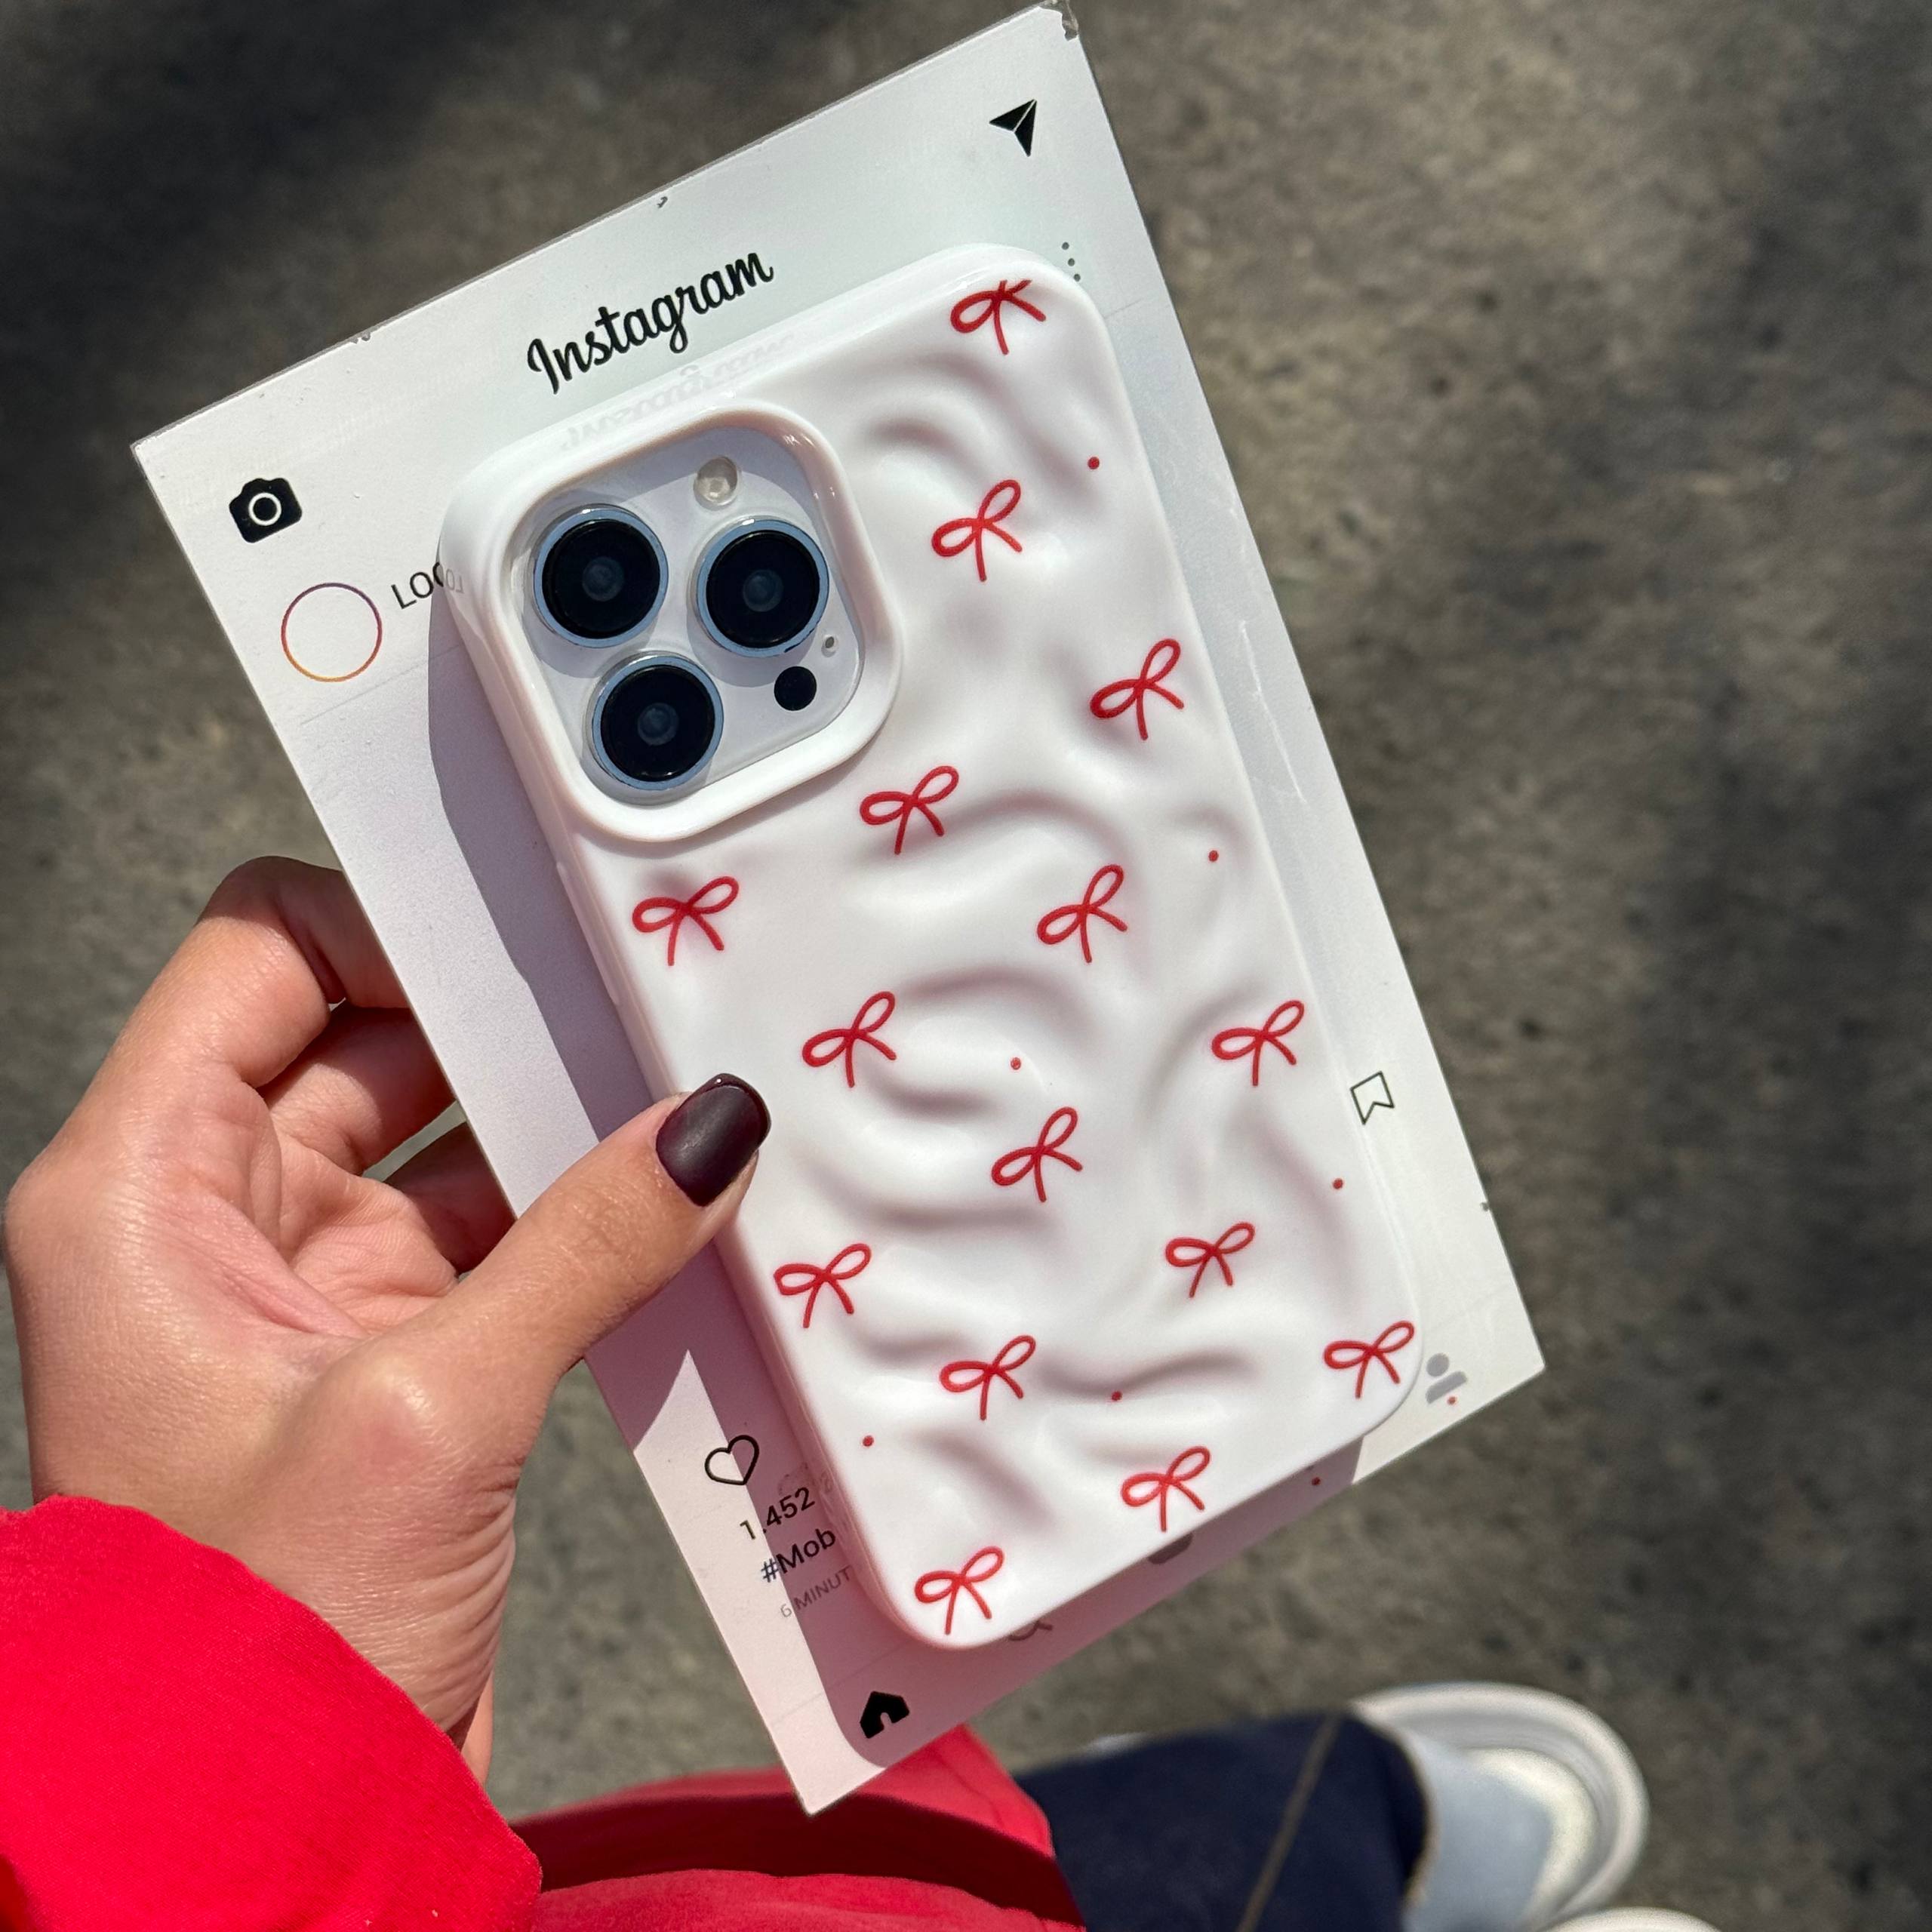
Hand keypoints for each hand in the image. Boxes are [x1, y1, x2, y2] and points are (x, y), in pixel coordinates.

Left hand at [4, 858, 766, 1774]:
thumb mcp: (428, 1416)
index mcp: (138, 1189)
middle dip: (504, 1022)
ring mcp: (303, 1287)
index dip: (389, 927)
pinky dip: (574, 1219)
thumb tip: (715, 1122)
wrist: (256, 1840)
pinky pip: (491, 1236)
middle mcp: (207, 1216)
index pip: (261, 958)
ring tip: (680, 1091)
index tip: (534, 941)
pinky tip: (670, 1202)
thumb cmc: (261, 1640)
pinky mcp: (386, 1356)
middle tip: (644, 1003)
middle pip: (365, 1037)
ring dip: (555, 1124)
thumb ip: (583, 1246)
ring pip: (442, 1138)